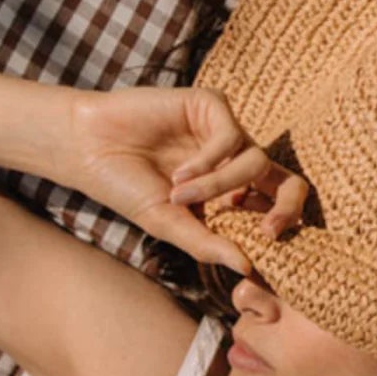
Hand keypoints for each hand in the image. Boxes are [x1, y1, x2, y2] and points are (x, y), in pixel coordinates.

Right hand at [67, 85, 310, 277]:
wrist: (88, 148)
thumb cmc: (126, 187)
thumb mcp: (168, 224)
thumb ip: (207, 244)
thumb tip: (247, 269)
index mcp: (231, 192)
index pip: (275, 207)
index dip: (284, 224)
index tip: (268, 244)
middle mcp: (235, 160)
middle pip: (288, 181)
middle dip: (288, 207)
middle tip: (269, 230)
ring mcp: (226, 132)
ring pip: (256, 161)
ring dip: (219, 185)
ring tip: (178, 193)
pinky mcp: (212, 106)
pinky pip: (231, 137)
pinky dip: (208, 161)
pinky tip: (178, 172)